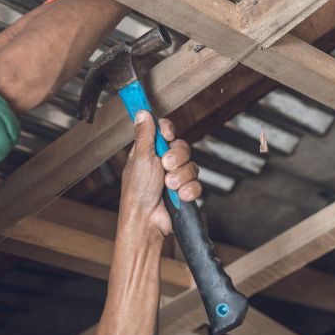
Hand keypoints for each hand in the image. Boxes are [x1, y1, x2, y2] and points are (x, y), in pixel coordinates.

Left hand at [120, 110, 200, 237]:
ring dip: (181, 177)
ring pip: (192, 166)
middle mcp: (163, 162)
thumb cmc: (137, 193)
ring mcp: (175, 177)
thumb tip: (142, 113)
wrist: (147, 221)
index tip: (167, 135)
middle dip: (177, 157)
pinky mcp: (185, 191)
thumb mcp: (140, 159)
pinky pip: (197, 184)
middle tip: (166, 166)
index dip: (168, 130)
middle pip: (182, 147)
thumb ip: (145, 135)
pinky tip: (178, 197)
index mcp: (149, 151)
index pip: (164, 130)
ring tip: (168, 186)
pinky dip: (188, 191)